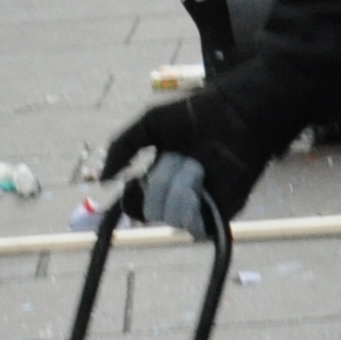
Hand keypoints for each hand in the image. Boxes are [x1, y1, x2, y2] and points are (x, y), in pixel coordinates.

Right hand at [100, 94, 246, 226]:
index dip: (131, 198)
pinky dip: (193, 207)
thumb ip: (122, 148)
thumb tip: (103, 180)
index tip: (135, 180)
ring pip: (170, 219)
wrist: (236, 112)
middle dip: (158, 185)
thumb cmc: (196, 114)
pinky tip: (201, 184)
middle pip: (148, 213)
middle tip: (177, 159)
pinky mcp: (222, 210)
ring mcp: (199, 205)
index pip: (134, 206)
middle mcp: (176, 196)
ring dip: (178, 190)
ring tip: (196, 167)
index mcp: (159, 180)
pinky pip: (197, 227)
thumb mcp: (149, 124)